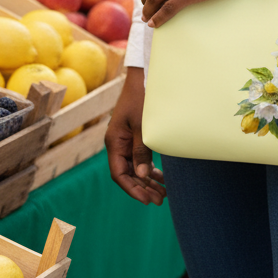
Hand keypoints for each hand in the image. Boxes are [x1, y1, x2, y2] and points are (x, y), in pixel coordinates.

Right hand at [106, 67, 166, 204]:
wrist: (143, 77)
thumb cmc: (142, 99)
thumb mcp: (143, 126)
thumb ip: (142, 151)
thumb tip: (143, 176)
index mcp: (115, 142)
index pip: (120, 174)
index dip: (132, 189)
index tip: (146, 200)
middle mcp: (118, 143)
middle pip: (128, 173)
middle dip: (142, 188)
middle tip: (160, 199)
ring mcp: (126, 140)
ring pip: (135, 167)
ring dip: (147, 180)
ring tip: (163, 193)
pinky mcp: (134, 136)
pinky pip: (140, 157)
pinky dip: (149, 168)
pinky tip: (161, 176)